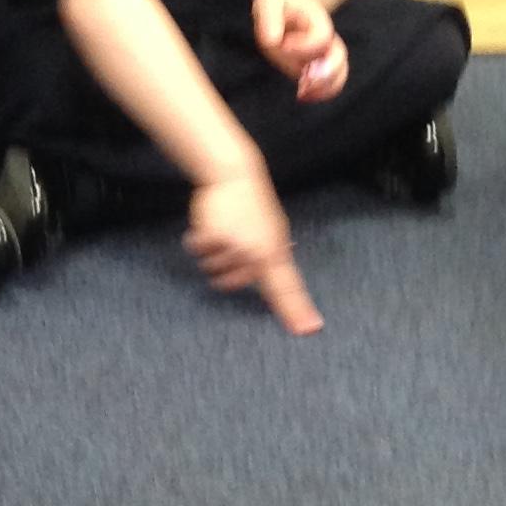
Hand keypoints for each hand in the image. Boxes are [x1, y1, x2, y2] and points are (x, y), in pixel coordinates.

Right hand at [185, 168, 322, 335]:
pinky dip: (197, 239)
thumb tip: (278, 284)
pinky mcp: (216, 236)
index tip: (309, 329)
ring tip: (222, 230)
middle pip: (232, 284)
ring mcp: (237, 246)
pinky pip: (198, 250)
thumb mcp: (271, 232)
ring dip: (210, 252)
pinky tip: (208, 223)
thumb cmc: (252, 207)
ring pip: (212, 269)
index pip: (288, 288)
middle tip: (231, 243)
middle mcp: (258, 253)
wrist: (235, 176)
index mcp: (276, 254)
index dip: (296, 311)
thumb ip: (272, 260)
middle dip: (225, 268)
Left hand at [253, 0, 347, 100]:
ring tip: (302, 94)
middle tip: (303, 82)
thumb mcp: (269, 1)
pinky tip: (302, 97)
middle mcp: (324, 39)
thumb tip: (272, 42)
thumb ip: (268, 17)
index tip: (283, 44)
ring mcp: (322, 55)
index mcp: (317, 20)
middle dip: (324, 73)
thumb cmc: (277, 2)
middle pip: (338, 57)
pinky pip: (329, 84)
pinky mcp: (315, 68)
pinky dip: (321, 93)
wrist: (287, 5)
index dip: (305, 45)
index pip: (321, 37)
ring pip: (338, 74)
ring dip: (323, 87)